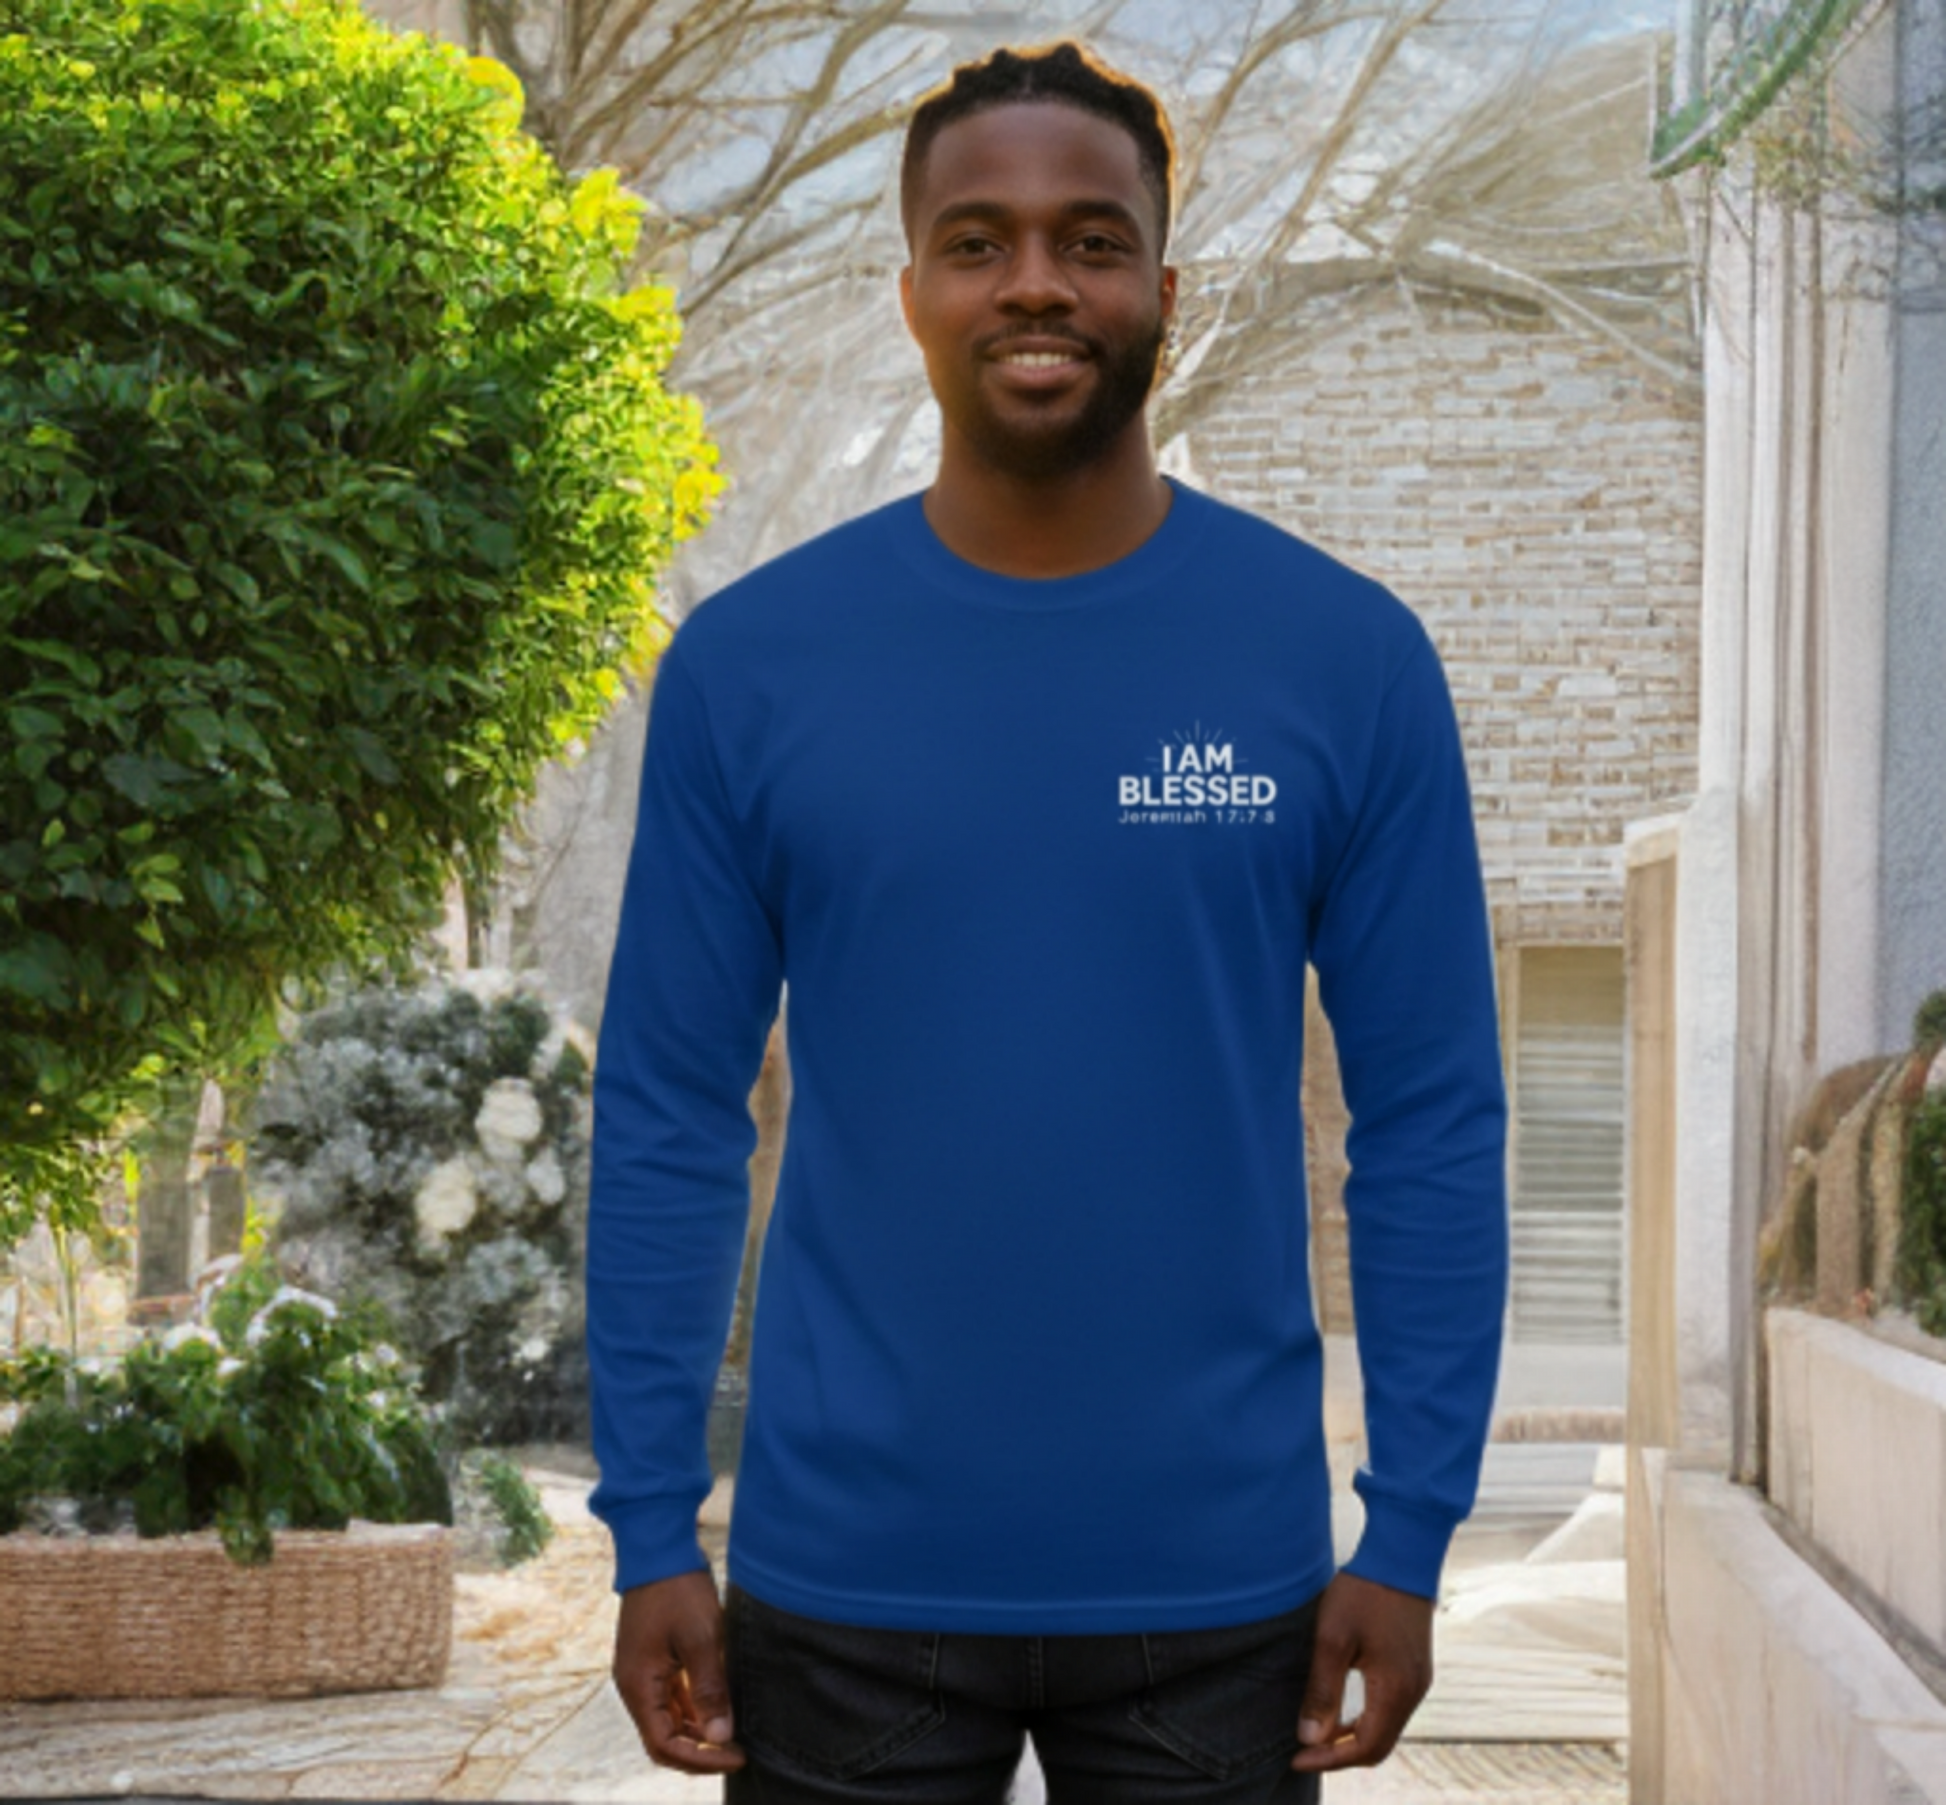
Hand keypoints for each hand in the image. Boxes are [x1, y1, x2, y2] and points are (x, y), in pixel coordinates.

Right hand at [612, 1568, 747, 1773]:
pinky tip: (717, 1706)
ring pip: (667, 1718)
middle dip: (699, 1751)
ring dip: (696, 1732)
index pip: (664, 1744)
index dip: (701, 1758)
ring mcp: (641, 1671)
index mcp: (639, 1685)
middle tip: (736, 1751)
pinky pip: (670, 1696)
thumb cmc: (678, 1588)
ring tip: (732, 1733)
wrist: (658, 1546)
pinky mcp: (651, 1658)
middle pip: (662, 1738)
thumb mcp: (701, 1638)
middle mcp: (633, 1684)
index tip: (736, 1753)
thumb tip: (721, 1736)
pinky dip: (692, 1708)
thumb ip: (710, 1689)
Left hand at [1288, 1570, 1434, 1773]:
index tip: (1297, 1758)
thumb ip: (1323, 1691)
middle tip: (1304, 1752)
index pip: (1365, 1749)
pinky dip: (1366, 1719)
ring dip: (1353, 1738)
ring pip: (1386, 1729)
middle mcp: (1414, 1692)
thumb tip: (1310, 1738)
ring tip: (1318, 1736)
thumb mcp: (1333, 1639)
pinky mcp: (1415, 1667)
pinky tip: (1343, 1711)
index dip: (1330, 1760)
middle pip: (1379, 1746)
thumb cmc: (1365, 1592)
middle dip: (1341, 1755)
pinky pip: (1392, 1709)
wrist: (1402, 1553)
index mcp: (1395, 1690)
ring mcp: (1418, 1680)